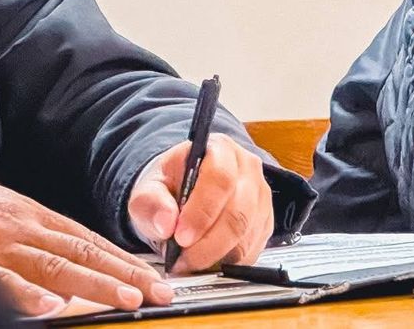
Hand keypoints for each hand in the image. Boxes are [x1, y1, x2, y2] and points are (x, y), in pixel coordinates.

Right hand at [0, 169, 171, 315]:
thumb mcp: (16, 216)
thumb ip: (45, 241)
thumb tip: (72, 277)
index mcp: (42, 221)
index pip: (94, 243)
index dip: (127, 262)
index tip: (156, 279)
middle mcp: (30, 232)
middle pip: (87, 254)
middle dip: (127, 275)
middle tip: (160, 293)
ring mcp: (5, 247)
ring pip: (57, 266)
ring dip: (96, 283)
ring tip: (128, 299)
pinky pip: (1, 280)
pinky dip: (25, 293)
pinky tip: (49, 306)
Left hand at [126, 135, 273, 274]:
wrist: (183, 193)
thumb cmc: (169, 187)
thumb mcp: (148, 190)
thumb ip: (151, 203)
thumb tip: (165, 223)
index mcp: (220, 150)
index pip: (220, 179)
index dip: (202, 212)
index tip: (180, 237)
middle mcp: (248, 169)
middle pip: (239, 211)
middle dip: (209, 243)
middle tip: (182, 260)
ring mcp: (261, 195)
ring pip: (247, 232)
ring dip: (217, 255)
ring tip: (189, 262)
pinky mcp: (265, 220)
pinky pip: (253, 247)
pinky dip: (229, 261)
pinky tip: (207, 261)